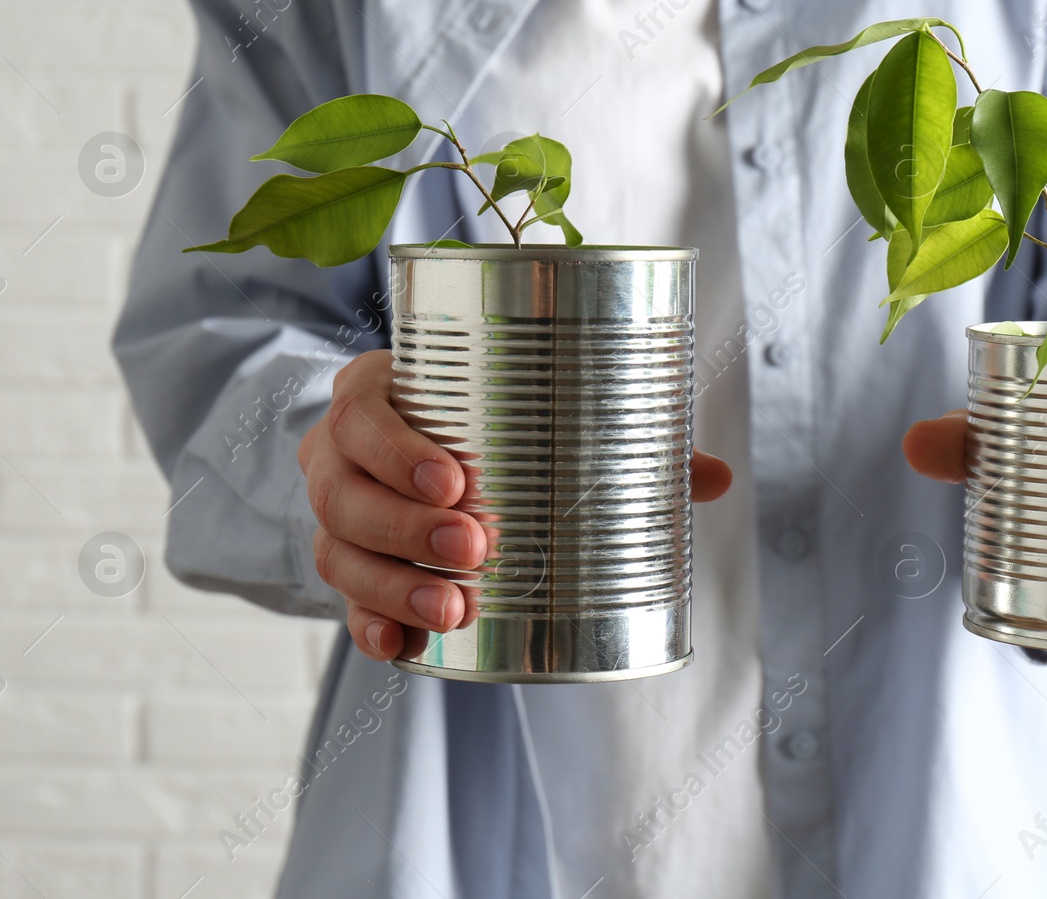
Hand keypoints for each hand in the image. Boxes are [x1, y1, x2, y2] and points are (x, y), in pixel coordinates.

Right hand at [299, 349, 733, 660]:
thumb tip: (714, 476)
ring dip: (393, 586)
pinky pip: (341, 604)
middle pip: (347, 494)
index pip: (364, 414)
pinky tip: (399, 650)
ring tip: (453, 608)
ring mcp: (332, 516)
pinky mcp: (342, 568)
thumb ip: (616, 439)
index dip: (399, 448)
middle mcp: (337, 455)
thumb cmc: (472, 421)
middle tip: (475, 548)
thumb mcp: (518, 412)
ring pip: (338, 553)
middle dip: (409, 529)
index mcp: (374, 396)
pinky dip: (368, 627)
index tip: (456, 479)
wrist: (394, 449)